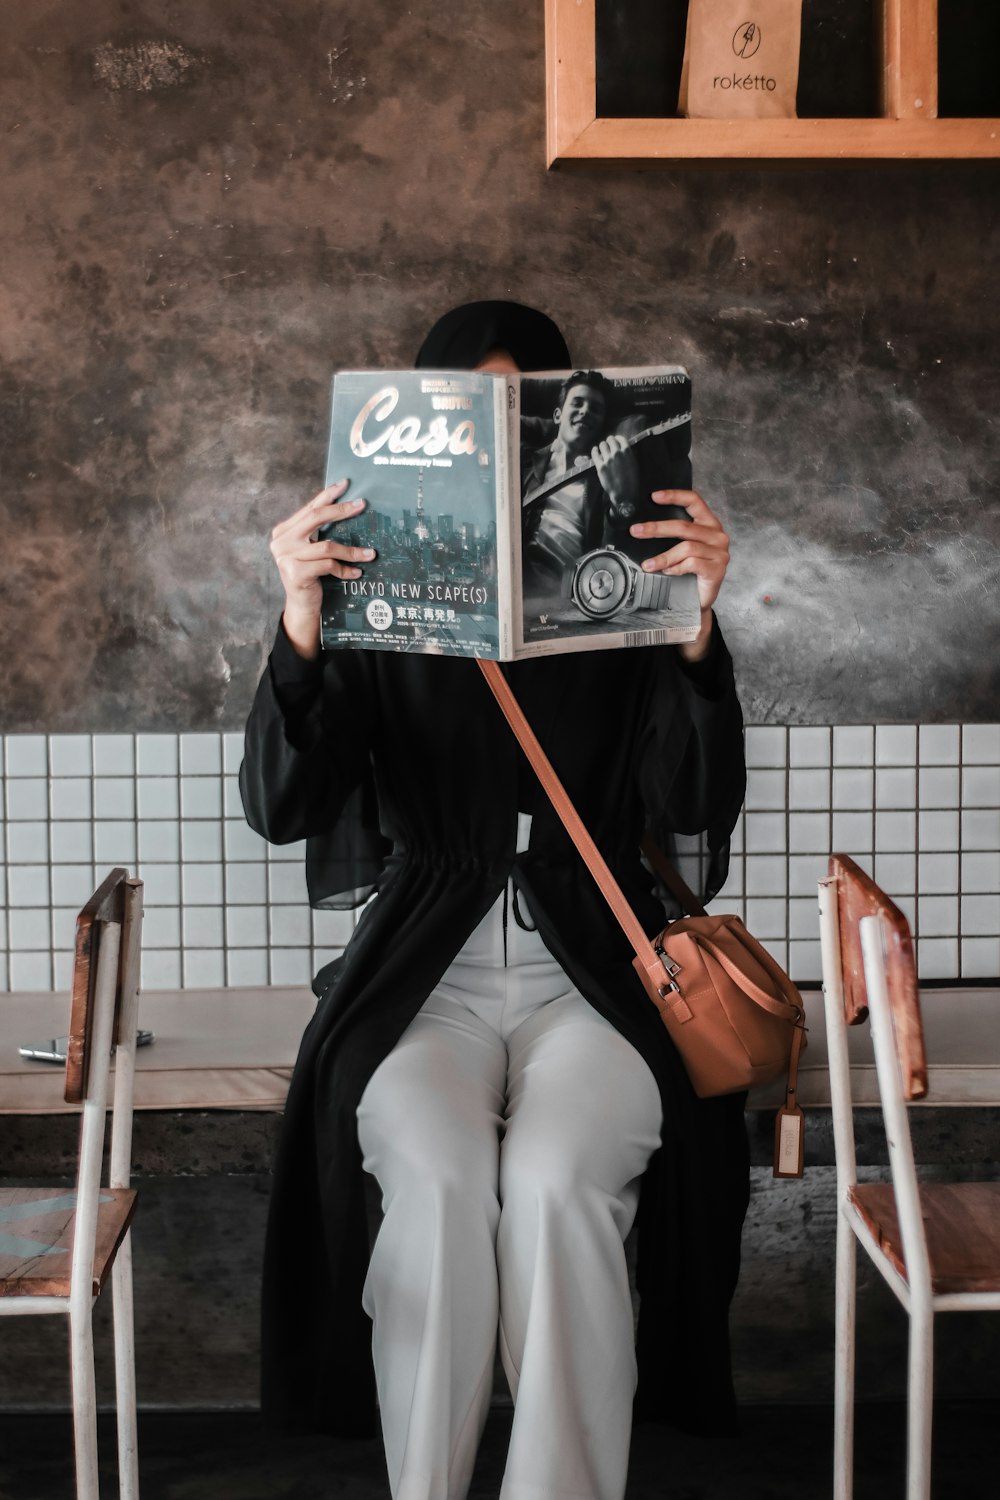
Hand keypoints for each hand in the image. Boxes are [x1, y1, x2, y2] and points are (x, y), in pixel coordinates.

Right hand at [270, 481, 374, 658]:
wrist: (302, 606)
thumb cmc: (311, 576)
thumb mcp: (312, 551)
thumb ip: (319, 533)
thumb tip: (347, 509)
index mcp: (283, 531)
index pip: (309, 509)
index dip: (327, 495)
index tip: (345, 484)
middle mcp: (281, 542)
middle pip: (315, 519)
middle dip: (341, 510)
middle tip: (362, 505)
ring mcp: (286, 558)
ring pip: (326, 546)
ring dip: (352, 550)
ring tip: (370, 554)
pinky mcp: (295, 573)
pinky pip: (328, 566)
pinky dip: (345, 569)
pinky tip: (356, 573)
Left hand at [591, 434, 640, 520]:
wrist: (624, 493)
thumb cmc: (632, 481)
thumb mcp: (634, 465)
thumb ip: (629, 455)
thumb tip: (624, 449)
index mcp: (627, 452)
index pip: (621, 439)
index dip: (617, 439)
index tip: (615, 440)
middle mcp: (617, 453)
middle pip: (610, 440)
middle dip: (609, 441)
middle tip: (608, 444)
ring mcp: (608, 459)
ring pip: (602, 445)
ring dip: (602, 446)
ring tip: (602, 448)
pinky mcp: (600, 466)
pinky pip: (595, 454)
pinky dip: (595, 450)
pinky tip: (595, 450)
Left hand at [628, 489, 730, 660]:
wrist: (699, 600)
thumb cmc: (689, 572)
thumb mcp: (682, 548)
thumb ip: (674, 535)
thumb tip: (644, 526)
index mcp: (709, 524)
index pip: (694, 501)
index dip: (675, 496)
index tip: (654, 497)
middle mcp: (717, 535)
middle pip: (684, 526)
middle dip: (656, 528)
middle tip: (636, 531)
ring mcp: (720, 552)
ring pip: (686, 547)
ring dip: (663, 556)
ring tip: (648, 565)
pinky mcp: (717, 569)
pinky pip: (691, 563)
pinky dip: (676, 568)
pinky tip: (668, 572)